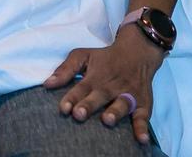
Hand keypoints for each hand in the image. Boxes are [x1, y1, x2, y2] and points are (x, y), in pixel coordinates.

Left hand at [43, 26, 166, 144]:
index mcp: (95, 76)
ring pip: (121, 104)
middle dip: (89, 105)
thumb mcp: (83, 55)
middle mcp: (111, 86)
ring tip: (107, 120)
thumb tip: (47, 84)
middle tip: (78, 115)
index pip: (81, 88)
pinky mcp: (143, 103)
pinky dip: (143, 128)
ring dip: (115, 113)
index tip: (63, 109)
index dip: (71, 98)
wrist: (137, 52)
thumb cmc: (105, 57)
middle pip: (99, 96)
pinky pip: (144, 116)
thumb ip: (65, 70)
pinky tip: (141, 140)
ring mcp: (128, 95)